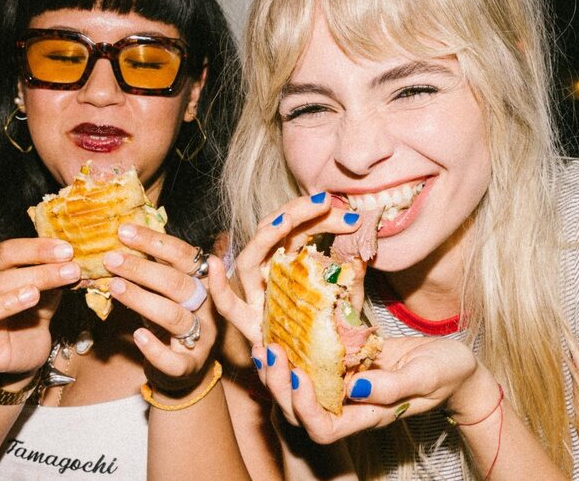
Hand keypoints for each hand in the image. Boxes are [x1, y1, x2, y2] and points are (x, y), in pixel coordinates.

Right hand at [0, 238, 81, 374]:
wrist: (27, 352)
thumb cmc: (33, 313)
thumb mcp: (50, 293)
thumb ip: (58, 278)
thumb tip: (79, 262)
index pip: (6, 252)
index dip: (36, 249)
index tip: (67, 250)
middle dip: (37, 274)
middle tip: (70, 271)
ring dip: (3, 303)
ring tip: (33, 295)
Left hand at [103, 224, 222, 390]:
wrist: (185, 368)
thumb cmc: (171, 319)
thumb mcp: (167, 291)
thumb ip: (154, 270)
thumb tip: (119, 243)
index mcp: (203, 282)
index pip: (184, 255)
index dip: (155, 241)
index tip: (124, 231)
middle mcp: (207, 307)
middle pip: (178, 284)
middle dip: (142, 269)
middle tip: (111, 259)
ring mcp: (202, 337)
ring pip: (174, 316)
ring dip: (142, 300)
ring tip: (114, 287)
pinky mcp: (190, 365)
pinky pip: (174, 359)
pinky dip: (155, 348)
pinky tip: (137, 335)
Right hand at [209, 192, 364, 345]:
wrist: (327, 375)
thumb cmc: (336, 335)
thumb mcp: (349, 301)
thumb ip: (352, 277)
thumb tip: (362, 253)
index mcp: (292, 264)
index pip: (302, 229)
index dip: (323, 218)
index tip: (352, 217)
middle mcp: (270, 275)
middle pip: (274, 234)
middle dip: (297, 213)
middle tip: (324, 202)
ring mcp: (256, 297)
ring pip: (250, 259)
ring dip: (265, 237)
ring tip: (284, 220)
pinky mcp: (248, 324)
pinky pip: (227, 306)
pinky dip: (218, 287)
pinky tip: (217, 266)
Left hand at [256, 336, 480, 444]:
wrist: (454, 363)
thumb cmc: (446, 373)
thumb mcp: (426, 377)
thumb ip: (392, 387)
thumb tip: (354, 387)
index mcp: (369, 415)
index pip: (325, 429)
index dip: (304, 409)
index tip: (299, 376)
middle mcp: (351, 404)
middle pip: (301, 412)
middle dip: (281, 386)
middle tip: (270, 353)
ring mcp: (346, 384)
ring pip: (302, 388)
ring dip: (280, 371)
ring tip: (266, 345)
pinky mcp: (347, 363)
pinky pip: (314, 363)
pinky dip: (296, 351)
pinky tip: (283, 331)